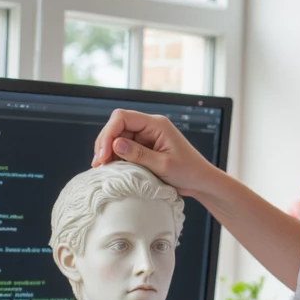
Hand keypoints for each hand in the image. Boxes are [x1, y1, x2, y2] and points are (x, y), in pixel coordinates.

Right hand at [92, 109, 210, 197]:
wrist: (201, 181)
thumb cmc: (188, 172)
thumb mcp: (163, 165)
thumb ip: (138, 154)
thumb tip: (115, 144)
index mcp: (156, 124)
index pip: (122, 117)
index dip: (108, 134)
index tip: (104, 155)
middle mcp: (150, 126)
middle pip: (117, 126)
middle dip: (105, 143)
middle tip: (99, 164)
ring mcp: (146, 136)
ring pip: (118, 137)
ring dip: (108, 151)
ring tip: (102, 169)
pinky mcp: (144, 148)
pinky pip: (124, 148)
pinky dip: (115, 157)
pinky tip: (110, 169)